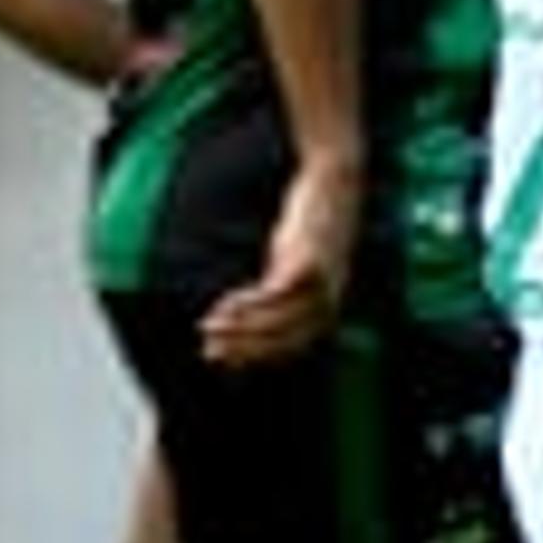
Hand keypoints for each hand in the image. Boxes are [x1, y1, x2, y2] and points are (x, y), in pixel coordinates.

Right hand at [202, 157, 359, 364]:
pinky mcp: (308, 263)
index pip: (291, 344)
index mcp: (328, 305)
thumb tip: (252, 302)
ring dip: (240, 328)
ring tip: (208, 329)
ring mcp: (320, 283)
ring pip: (276, 320)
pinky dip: (248, 303)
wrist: (333, 183)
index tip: (227, 360)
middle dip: (244, 348)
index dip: (257, 355)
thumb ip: (281, 280)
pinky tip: (225, 306)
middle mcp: (328, 300)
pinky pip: (273, 294)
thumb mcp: (297, 258)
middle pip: (283, 338)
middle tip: (210, 352)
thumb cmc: (312, 221)